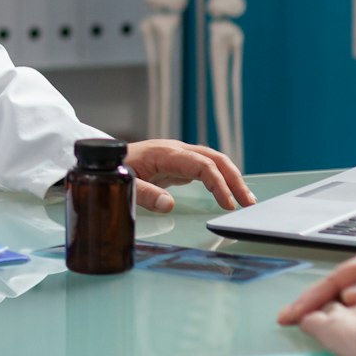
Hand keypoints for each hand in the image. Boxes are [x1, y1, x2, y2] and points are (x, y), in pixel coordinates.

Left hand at [123, 139, 254, 212]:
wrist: (106, 158)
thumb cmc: (117, 168)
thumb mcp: (125, 182)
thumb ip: (145, 194)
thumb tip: (169, 205)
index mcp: (166, 153)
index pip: (202, 165)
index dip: (218, 184)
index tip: (228, 204)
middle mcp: (177, 150)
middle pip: (215, 160)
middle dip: (234, 180)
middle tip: (249, 203)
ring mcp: (179, 155)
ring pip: (213, 162)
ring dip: (231, 179)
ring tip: (246, 201)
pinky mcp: (179, 164)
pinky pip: (206, 168)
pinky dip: (220, 179)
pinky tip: (228, 193)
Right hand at [277, 239, 355, 325]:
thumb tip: (348, 296)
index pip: (333, 282)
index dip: (310, 299)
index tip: (291, 314)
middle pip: (333, 288)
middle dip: (310, 303)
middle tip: (287, 319)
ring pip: (345, 297)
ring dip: (326, 309)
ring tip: (307, 324)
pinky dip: (345, 314)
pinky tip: (342, 325)